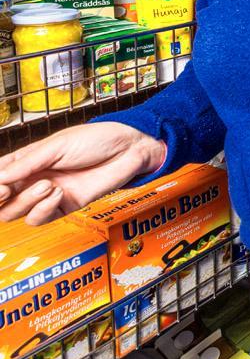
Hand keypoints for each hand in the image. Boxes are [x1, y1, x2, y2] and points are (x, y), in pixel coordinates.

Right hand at [0, 123, 165, 224]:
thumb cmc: (96, 140)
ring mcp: (48, 195)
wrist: (129, 150)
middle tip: (6, 190)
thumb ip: (27, 163)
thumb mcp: (57, 146)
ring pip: (16, 213)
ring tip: (47, 185)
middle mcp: (33, 179)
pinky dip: (42, 209)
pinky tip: (57, 193)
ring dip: (26, 201)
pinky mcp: (65, 206)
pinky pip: (40, 218)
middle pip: (1, 202)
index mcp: (27, 160)